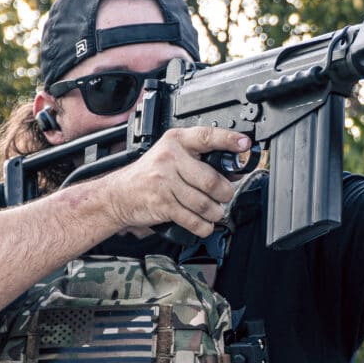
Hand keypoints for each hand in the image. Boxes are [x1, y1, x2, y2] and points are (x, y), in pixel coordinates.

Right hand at [98, 127, 249, 238]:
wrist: (119, 194)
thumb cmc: (150, 174)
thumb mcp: (172, 156)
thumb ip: (201, 159)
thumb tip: (234, 170)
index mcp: (177, 141)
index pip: (207, 136)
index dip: (228, 140)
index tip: (245, 144)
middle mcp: (170, 158)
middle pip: (211, 180)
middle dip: (225, 193)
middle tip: (224, 196)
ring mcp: (164, 181)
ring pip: (204, 203)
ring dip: (215, 212)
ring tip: (214, 211)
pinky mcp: (162, 203)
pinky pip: (193, 219)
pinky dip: (203, 226)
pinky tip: (204, 223)